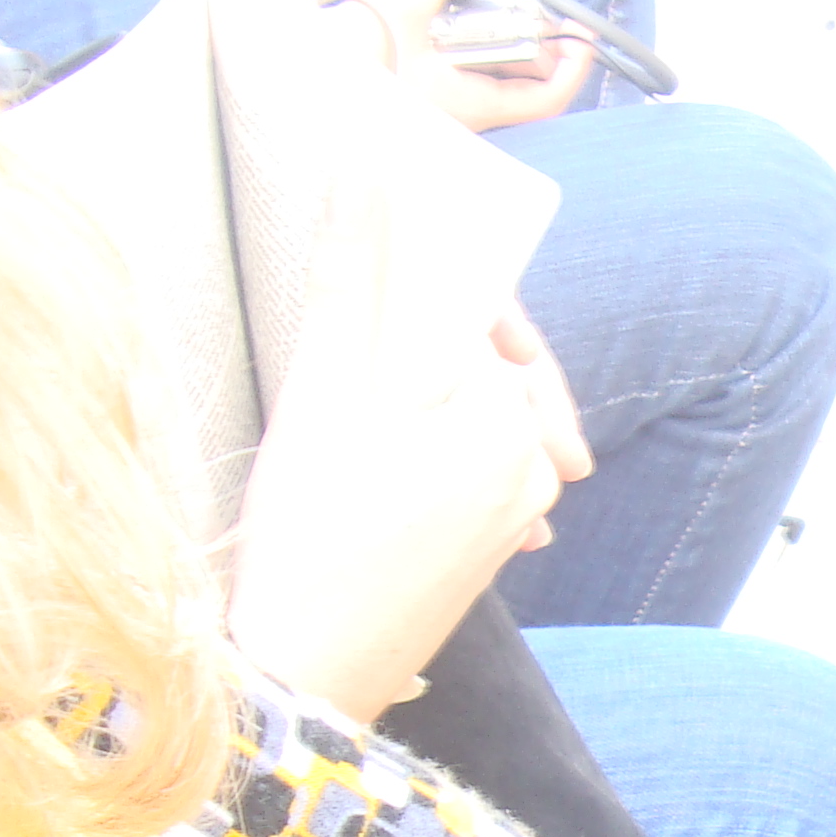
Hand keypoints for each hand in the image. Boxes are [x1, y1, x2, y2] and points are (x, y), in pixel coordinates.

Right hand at [224, 238, 592, 722]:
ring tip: (344, 428)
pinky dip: (420, 445)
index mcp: (506, 416)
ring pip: (464, 411)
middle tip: (342, 377)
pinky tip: (371, 465)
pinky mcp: (487, 551)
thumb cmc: (310, 538)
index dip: (411, 272)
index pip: (473, 305)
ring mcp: (516, 514)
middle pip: (475, 359)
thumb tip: (364, 160)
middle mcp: (531, 465)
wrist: (303, 676)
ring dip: (410, 395)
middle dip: (410, 342)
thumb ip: (351, 268)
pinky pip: (465, 465)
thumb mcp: (323, 390)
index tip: (358, 273)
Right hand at [323, 0, 598, 129]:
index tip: (582, 30)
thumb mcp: (400, 1)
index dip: (574, 65)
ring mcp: (432, 113)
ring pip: (478, 76)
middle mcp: (458, 118)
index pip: (546, 98)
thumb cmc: (344, 72)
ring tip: (462, 0)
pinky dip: (447, 44)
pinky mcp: (404, 102)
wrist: (285, 101)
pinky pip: (445, 74)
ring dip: (479, 39)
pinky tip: (427, 17)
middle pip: (516, 82)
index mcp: (470, 105)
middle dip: (519, 39)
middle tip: (512, 1)